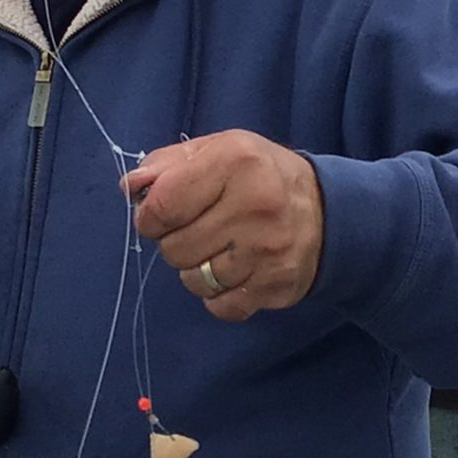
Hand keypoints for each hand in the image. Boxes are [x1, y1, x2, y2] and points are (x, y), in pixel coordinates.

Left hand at [122, 130, 325, 322]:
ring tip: (219, 250)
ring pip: (193, 281)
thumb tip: (129, 186)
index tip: (158, 216)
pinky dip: (218, 295)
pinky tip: (235, 272)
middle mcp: (255, 205)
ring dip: (195, 271)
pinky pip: (219, 306)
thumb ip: (169, 164)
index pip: (162, 205)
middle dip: (174, 242)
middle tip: (198, 230)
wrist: (328, 213)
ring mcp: (268, 251)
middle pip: (174, 248)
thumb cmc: (260, 176)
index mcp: (235, 162)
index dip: (149, 216)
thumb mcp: (219, 150)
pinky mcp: (276, 286)